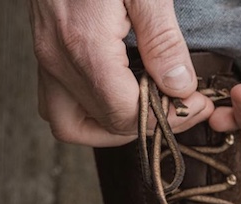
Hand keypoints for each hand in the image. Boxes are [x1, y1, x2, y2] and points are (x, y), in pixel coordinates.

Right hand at [28, 0, 211, 145]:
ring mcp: (46, 58)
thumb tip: (179, 87)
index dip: (168, 117)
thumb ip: (163, 39)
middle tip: (182, 105)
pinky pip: (58, 103)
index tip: (196, 102)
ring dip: (113, 128)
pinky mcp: (44, 51)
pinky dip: (88, 112)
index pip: (127, 114)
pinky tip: (120, 96)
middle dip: (150, 123)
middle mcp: (58, 59)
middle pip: (107, 124)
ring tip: (149, 109)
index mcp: (85, 46)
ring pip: (72, 125)